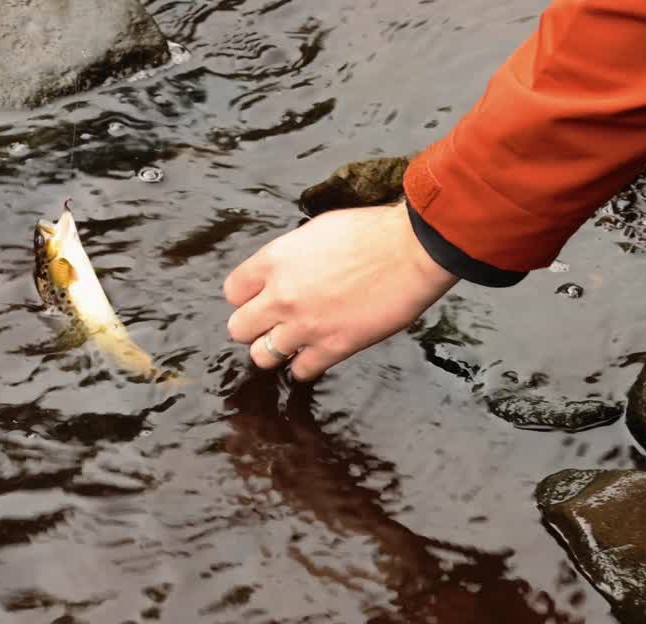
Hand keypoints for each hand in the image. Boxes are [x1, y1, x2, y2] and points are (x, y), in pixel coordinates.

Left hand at [223, 201, 457, 380]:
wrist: (413, 250)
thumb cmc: (372, 232)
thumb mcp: (316, 231)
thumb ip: (290, 257)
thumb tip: (281, 272)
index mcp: (274, 260)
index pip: (232, 292)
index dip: (246, 297)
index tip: (260, 298)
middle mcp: (281, 296)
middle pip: (238, 329)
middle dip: (255, 326)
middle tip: (274, 322)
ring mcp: (305, 325)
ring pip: (261, 356)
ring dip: (275, 350)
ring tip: (294, 341)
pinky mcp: (332, 347)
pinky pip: (300, 372)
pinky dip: (306, 365)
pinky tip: (317, 352)